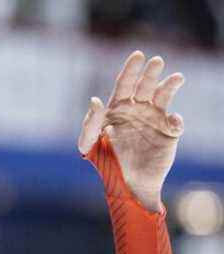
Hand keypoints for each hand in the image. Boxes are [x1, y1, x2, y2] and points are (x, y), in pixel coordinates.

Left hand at [78, 51, 184, 211]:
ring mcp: (155, 120)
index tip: (138, 55)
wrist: (127, 185)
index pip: (124, 84)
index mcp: (118, 109)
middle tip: (156, 60)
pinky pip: (176, 122)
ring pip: (164, 96)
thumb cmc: (105, 163)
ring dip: (169, 86)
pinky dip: (177, 119)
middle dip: (150, 72)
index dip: (130, 69)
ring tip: (176, 78)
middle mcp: (138, 110)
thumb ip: (89, 124)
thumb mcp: (89, 145)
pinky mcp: (169, 133)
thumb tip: (95, 100)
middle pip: (145, 86)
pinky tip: (173, 120)